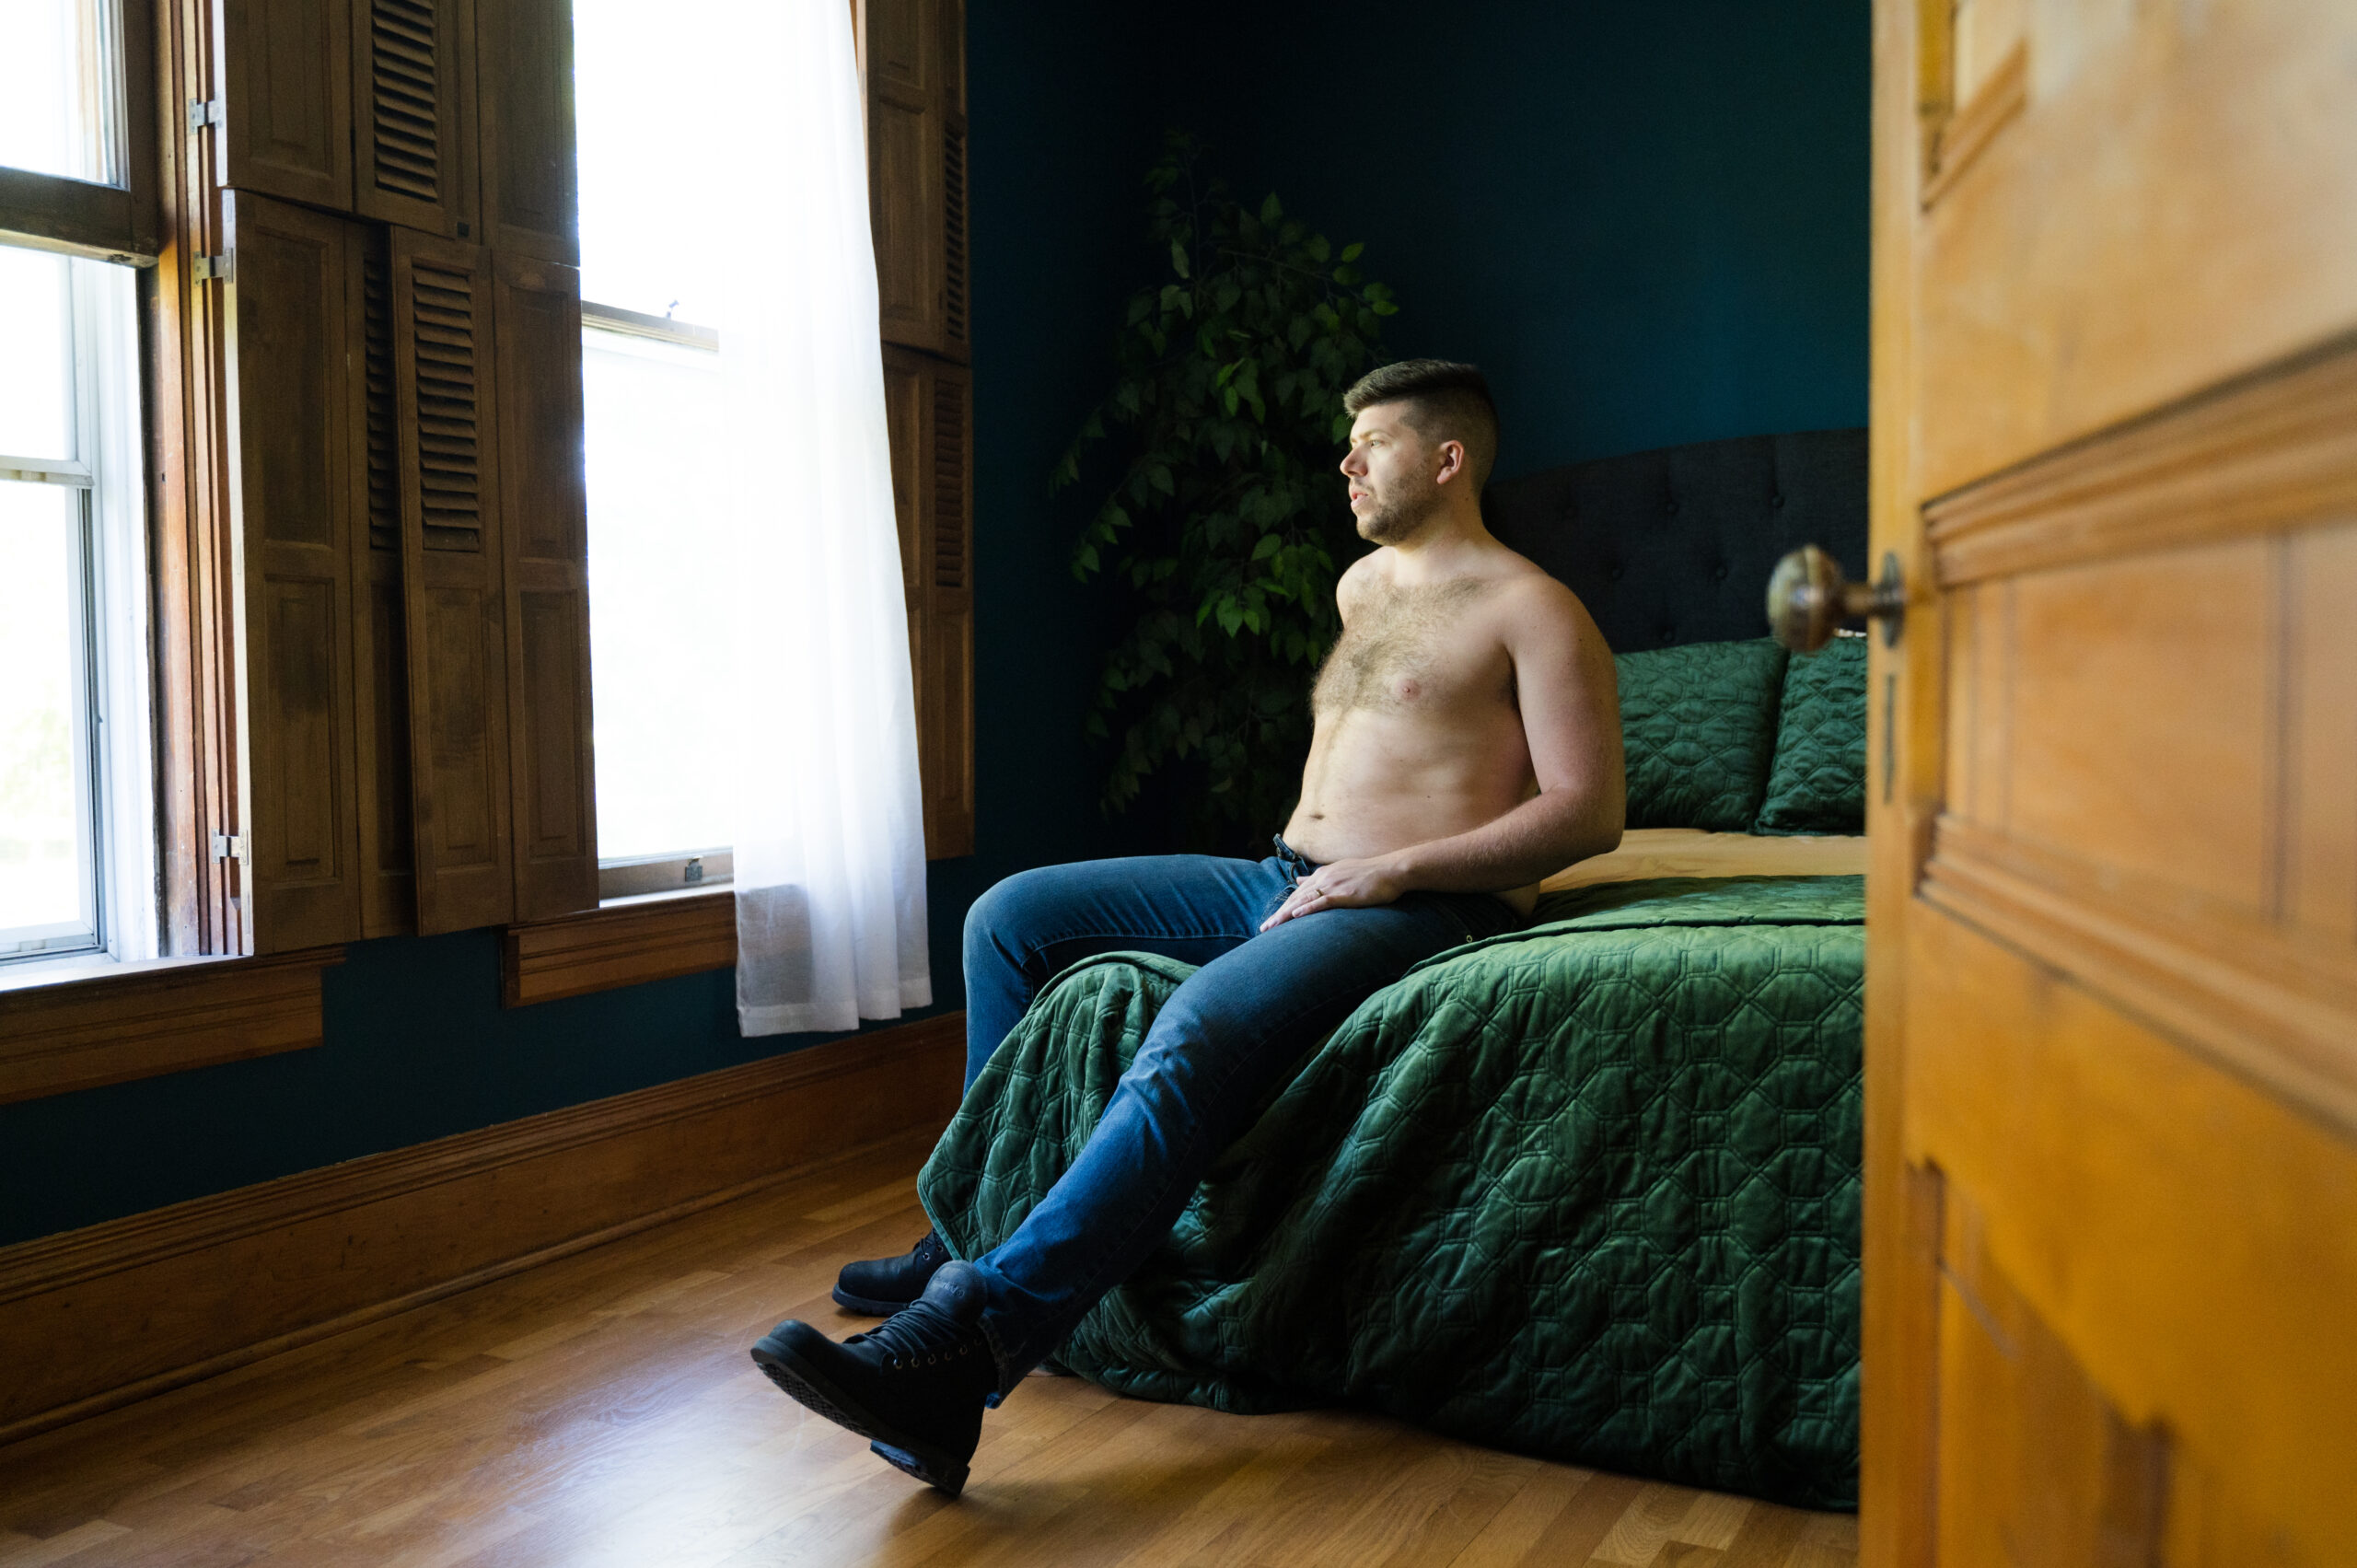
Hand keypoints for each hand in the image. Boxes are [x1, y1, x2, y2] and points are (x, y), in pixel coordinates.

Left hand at [1259, 855, 1409, 930]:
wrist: (1392, 871)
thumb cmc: (1370, 874)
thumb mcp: (1340, 871)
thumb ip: (1319, 877)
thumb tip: (1300, 880)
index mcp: (1323, 875)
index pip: (1298, 894)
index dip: (1283, 907)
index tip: (1271, 921)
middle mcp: (1324, 879)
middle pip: (1295, 898)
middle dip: (1278, 914)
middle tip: (1263, 929)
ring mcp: (1333, 886)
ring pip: (1304, 901)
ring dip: (1286, 915)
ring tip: (1272, 927)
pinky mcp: (1344, 894)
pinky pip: (1322, 902)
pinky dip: (1307, 908)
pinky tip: (1295, 916)